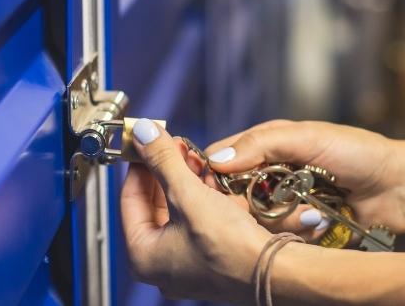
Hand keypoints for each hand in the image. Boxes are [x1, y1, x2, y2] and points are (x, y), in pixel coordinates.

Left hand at [121, 119, 269, 301]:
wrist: (274, 271)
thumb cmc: (230, 247)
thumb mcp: (188, 194)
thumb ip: (162, 160)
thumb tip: (142, 133)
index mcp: (143, 256)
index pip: (129, 199)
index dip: (139, 164)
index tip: (147, 141)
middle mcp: (161, 265)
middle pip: (154, 205)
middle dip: (166, 171)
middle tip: (175, 146)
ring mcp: (186, 265)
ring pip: (178, 212)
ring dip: (186, 181)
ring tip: (196, 158)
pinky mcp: (210, 260)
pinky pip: (197, 223)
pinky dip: (202, 200)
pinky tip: (212, 180)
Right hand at [204, 120, 404, 237]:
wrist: (400, 187)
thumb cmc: (358, 153)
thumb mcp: (309, 138)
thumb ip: (263, 144)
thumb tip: (216, 160)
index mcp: (270, 144)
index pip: (223, 157)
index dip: (213, 173)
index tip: (215, 188)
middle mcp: (272, 174)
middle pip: (233, 195)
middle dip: (250, 203)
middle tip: (273, 201)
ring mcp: (285, 203)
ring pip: (255, 221)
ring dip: (281, 219)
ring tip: (311, 212)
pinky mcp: (299, 228)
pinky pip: (279, 237)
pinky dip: (296, 233)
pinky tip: (318, 224)